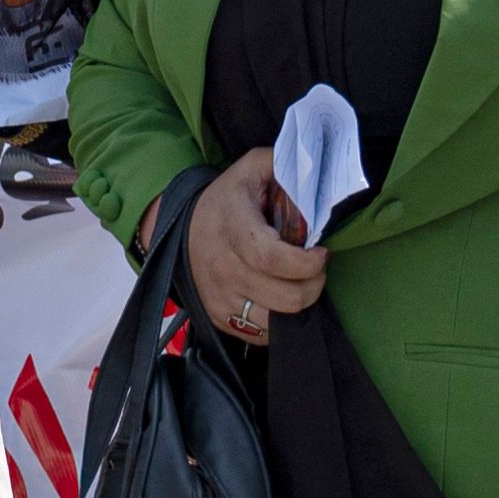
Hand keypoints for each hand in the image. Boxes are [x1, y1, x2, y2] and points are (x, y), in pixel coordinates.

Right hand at [184, 156, 327, 340]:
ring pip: (275, 322)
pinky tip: (281, 299)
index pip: (273, 258)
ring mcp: (221, 298)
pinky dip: (278, 322)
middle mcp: (226, 269)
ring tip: (301, 285)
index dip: (306, 263)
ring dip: (298, 306)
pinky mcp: (219, 318)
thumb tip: (315, 166)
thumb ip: (282, 163)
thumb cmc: (224, 200)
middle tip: (316, 271)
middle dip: (314, 287)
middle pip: (285, 298)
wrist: (177, 228)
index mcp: (235, 230)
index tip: (321, 253)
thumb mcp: (249, 169)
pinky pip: (260, 335)